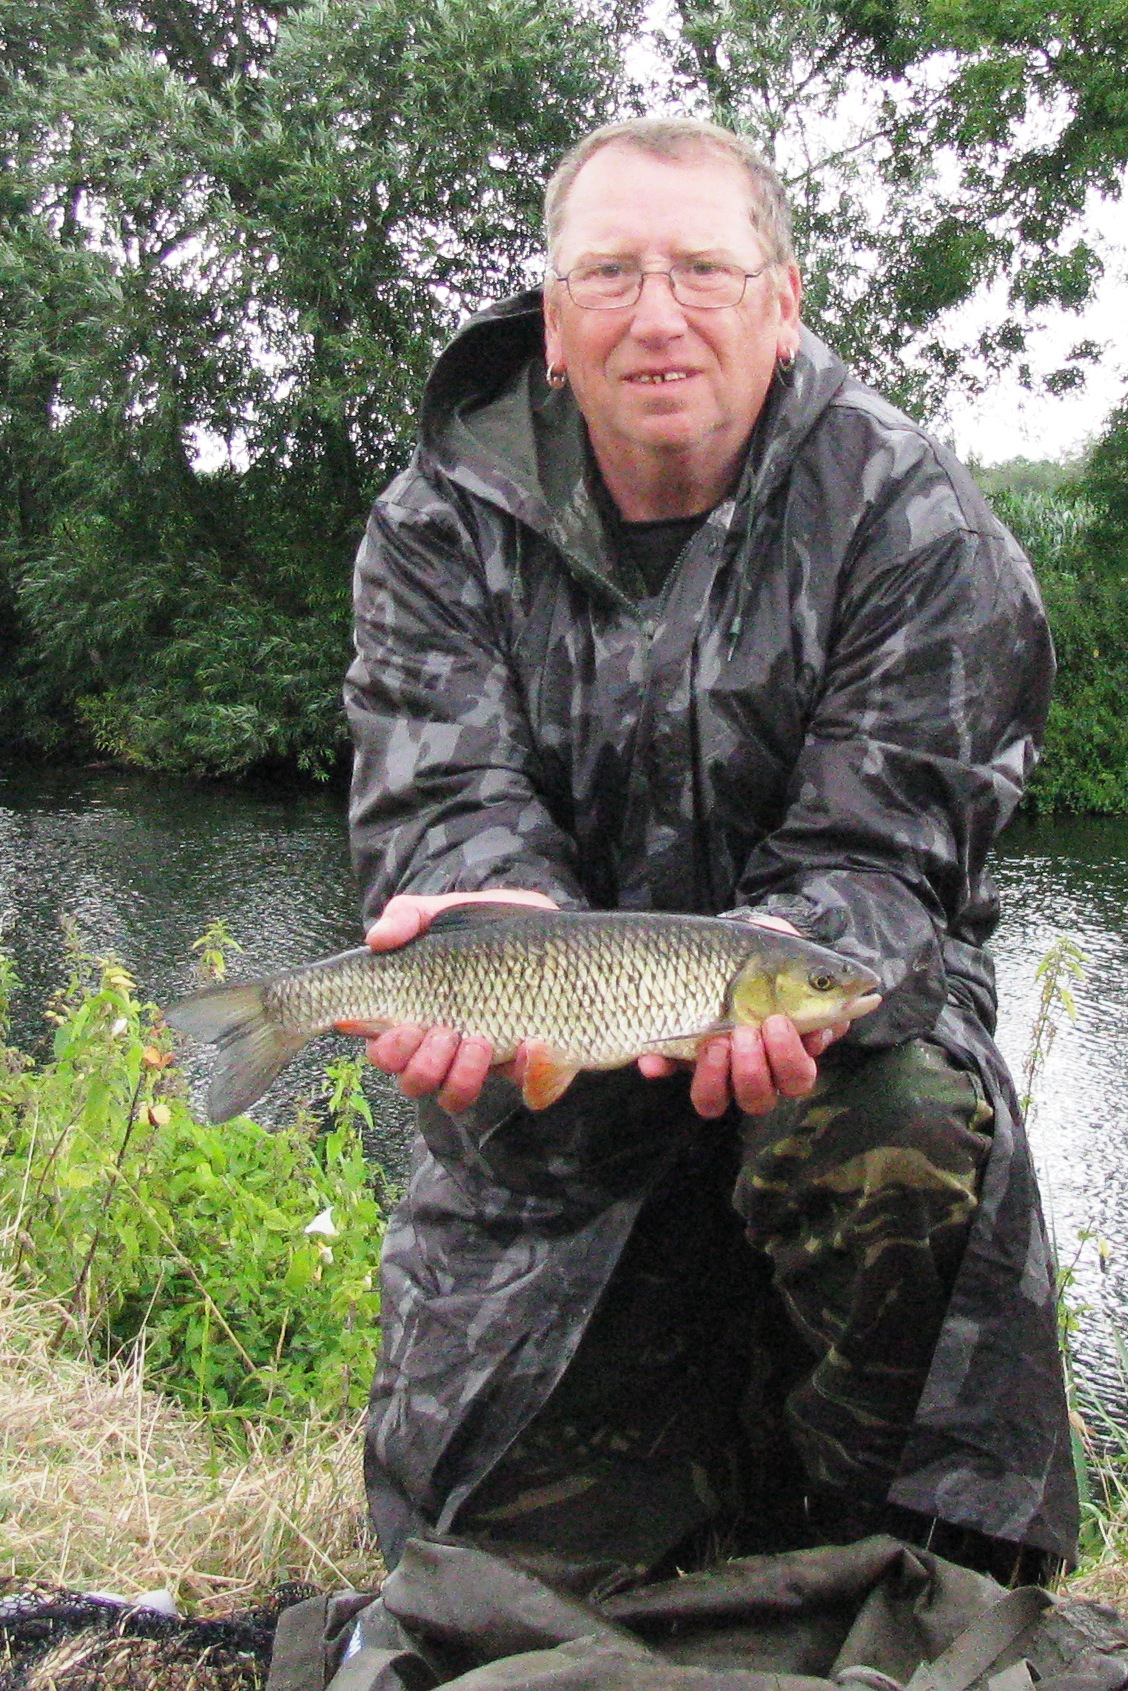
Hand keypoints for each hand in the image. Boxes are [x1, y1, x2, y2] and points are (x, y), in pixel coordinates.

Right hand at [356, 890, 557, 1112]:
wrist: (539, 926)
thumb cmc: (476, 926)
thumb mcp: (439, 913)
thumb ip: (404, 918)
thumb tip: (376, 939)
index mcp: (411, 1017)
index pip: (384, 1052)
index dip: (390, 1051)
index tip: (407, 1026)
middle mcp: (439, 1048)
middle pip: (413, 1083)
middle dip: (424, 1065)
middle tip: (445, 1031)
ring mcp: (481, 1061)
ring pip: (455, 1096)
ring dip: (462, 1077)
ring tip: (479, 1040)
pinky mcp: (524, 1063)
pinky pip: (525, 1089)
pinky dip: (529, 1073)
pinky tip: (533, 1044)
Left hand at [635, 913, 847, 1118]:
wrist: (718, 937)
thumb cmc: (762, 950)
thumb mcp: (789, 951)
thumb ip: (817, 970)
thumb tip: (861, 990)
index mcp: (787, 1049)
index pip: (798, 1077)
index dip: (790, 1060)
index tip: (780, 1022)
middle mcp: (753, 1067)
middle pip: (762, 1097)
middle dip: (756, 1067)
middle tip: (749, 1029)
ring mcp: (713, 1065)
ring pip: (718, 1100)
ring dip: (718, 1075)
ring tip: (716, 1038)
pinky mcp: (677, 1057)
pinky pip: (668, 1075)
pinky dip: (661, 1065)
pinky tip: (655, 1055)